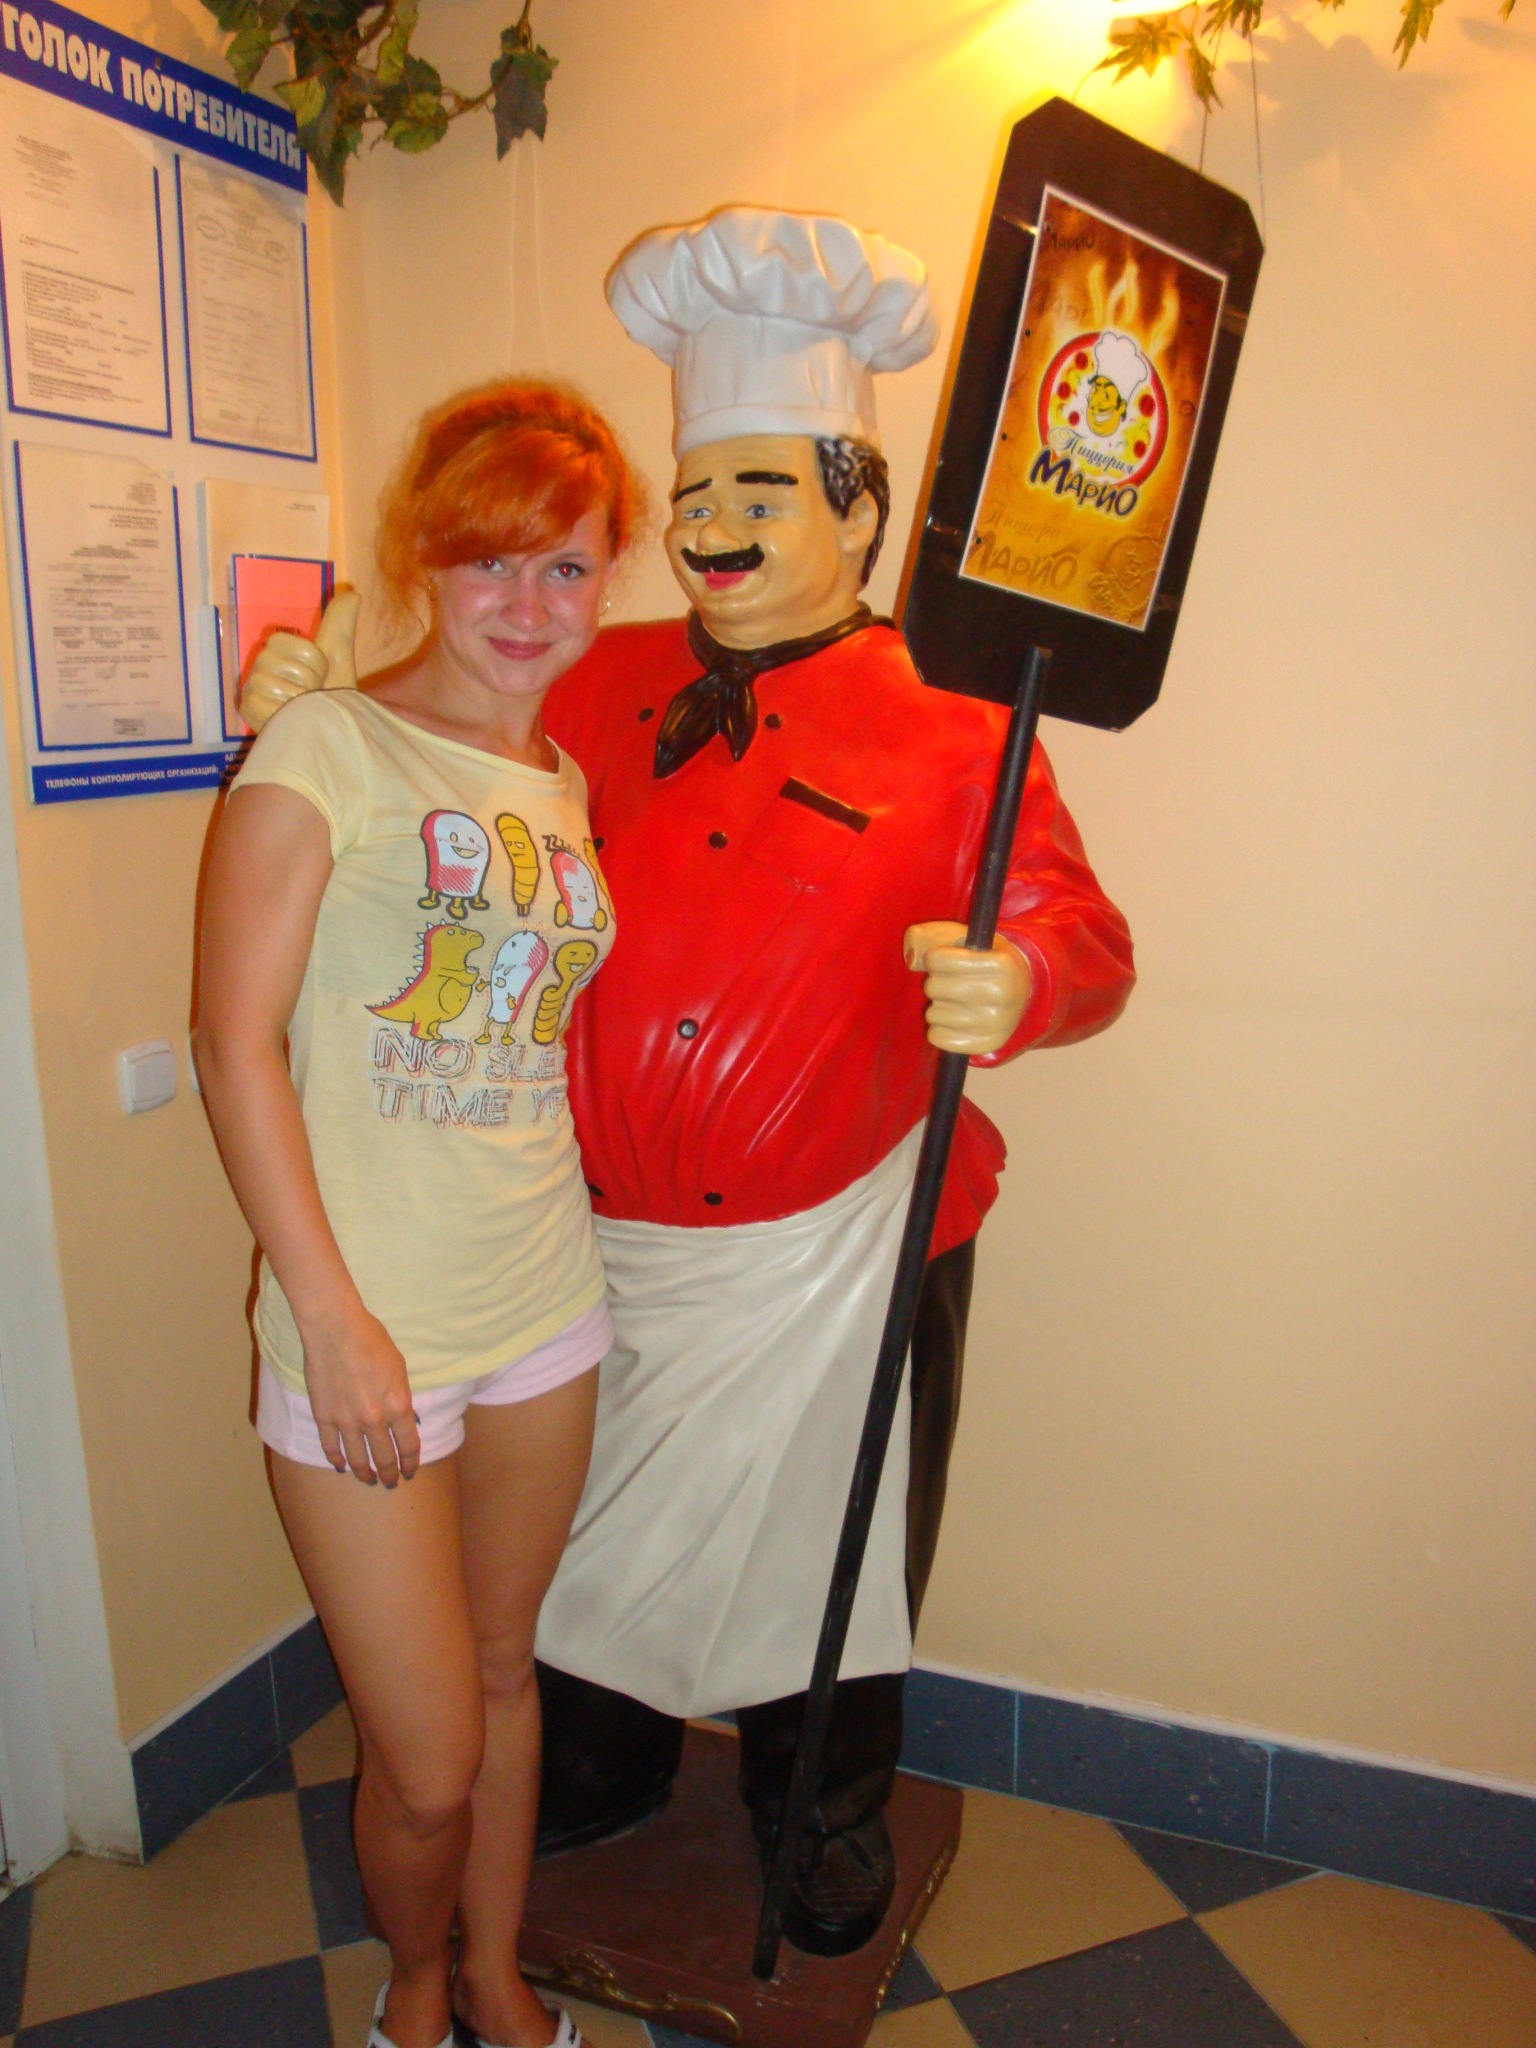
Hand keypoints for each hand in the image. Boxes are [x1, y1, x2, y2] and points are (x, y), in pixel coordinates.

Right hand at [239, 589, 360, 732]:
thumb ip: (339, 627)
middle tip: (310, 695)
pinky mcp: (247, 711)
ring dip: (298, 699)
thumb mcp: (337, 659)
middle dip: (306, 679)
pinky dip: (286, 714)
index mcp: (276, 653)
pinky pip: (265, 702)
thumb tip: (352, 592)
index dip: (311, 660)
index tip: (318, 675)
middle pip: (278, 660)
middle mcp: (258, 669)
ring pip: (272, 682)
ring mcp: (250, 691)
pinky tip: (290, 721)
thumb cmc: (331, 699)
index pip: (283, 642)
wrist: (333, 733)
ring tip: (302, 709)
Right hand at [300, 1302, 420, 1485]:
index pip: (409, 1446)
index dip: (411, 1463)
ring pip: (357, 1459)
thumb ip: (401, 1397)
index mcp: (398, 1406)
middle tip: (390, 1482)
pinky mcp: (323, 1417)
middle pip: (385, 1458)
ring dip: (365, 1473)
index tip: (410, 1471)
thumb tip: (404, 1419)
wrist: (335, 1329)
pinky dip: (337, 1460)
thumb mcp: (400, 1368)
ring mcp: (346, 1421)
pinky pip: (331, 1447)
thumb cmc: (372, 1341)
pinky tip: (341, 1465)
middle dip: (390, 1474)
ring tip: (369, 1479)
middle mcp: (374, 1420)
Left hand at [904, 921, 1032, 1055]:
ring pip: (933, 1014)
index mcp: (1001, 963)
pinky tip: (952, 1020)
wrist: (1019, 989)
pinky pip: (938, 1038)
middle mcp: (1005, 994)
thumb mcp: (961, 937)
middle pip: (933, 987)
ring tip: (952, 1001)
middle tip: (949, 982)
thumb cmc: (981, 959)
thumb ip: (928, 937)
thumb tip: (912, 959)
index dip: (933, 958)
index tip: (942, 959)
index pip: (937, 959)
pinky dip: (938, 1028)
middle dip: (934, 982)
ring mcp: (998, 1022)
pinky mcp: (988, 1044)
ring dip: (936, 1006)